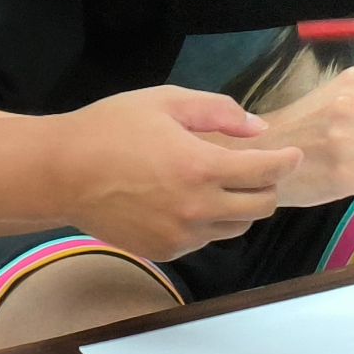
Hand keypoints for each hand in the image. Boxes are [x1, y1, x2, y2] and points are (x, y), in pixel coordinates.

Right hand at [57, 87, 302, 260]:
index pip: (266, 173)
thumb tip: (258, 129)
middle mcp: (197, 209)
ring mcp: (181, 236)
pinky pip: (205, 239)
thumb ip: (218, 112)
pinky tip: (190, 200)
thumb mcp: (165, 101)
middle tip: (258, 168)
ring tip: (221, 184)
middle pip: (260, 207)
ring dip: (240, 207)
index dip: (286, 162)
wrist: (61, 173)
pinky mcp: (165, 252)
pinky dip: (209, 222)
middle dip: (267, 186)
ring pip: (235, 228)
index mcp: (200, 168)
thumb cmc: (111, 129)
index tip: (292, 155)